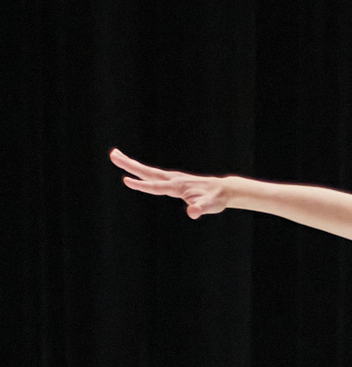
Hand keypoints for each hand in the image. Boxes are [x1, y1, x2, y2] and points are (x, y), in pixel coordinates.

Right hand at [109, 147, 232, 219]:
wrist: (223, 190)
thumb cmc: (215, 200)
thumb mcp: (209, 206)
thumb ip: (200, 209)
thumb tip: (192, 213)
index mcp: (177, 186)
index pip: (155, 186)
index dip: (141, 185)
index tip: (125, 180)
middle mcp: (172, 179)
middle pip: (147, 171)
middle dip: (129, 164)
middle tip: (112, 154)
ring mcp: (173, 178)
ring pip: (148, 171)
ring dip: (132, 164)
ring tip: (116, 156)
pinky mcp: (174, 180)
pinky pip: (154, 175)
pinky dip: (142, 172)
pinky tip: (136, 171)